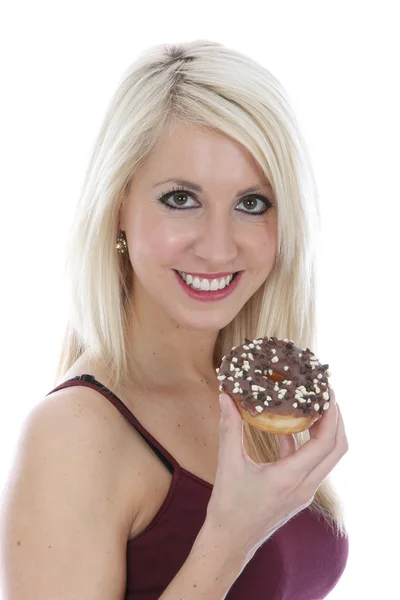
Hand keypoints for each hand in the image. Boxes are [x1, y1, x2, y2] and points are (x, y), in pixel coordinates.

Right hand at [203, 388, 347, 558]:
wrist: (230, 542)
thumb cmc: (229, 507)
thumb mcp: (228, 464)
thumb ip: (230, 428)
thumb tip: (226, 398)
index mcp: (291, 478)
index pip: (325, 443)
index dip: (331, 416)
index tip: (327, 393)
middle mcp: (304, 486)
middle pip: (336, 450)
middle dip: (336, 420)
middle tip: (326, 395)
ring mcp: (303, 492)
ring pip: (327, 458)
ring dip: (326, 432)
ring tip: (314, 407)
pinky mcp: (297, 494)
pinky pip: (311, 465)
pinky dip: (307, 445)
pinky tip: (289, 430)